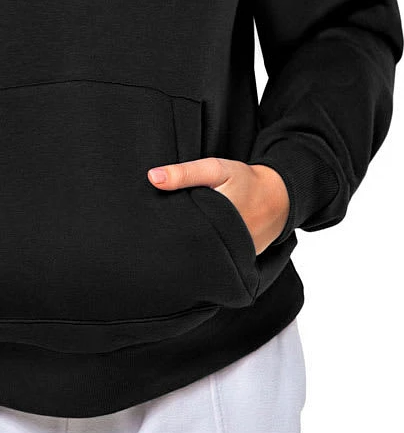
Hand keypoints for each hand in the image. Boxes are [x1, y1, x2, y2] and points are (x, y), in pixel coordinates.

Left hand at [147, 157, 289, 254]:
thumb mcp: (215, 169)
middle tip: (159, 234)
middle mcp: (228, 244)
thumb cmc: (245, 181)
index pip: (183, 231)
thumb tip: (152, 177)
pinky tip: (197, 245)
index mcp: (218, 220)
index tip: (153, 223)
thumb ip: (185, 173)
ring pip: (205, 256)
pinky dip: (208, 253)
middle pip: (192, 246)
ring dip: (193, 248)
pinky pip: (219, 261)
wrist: (280, 197)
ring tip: (175, 242)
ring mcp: (236, 257)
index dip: (167, 227)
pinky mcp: (242, 263)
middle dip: (177, 240)